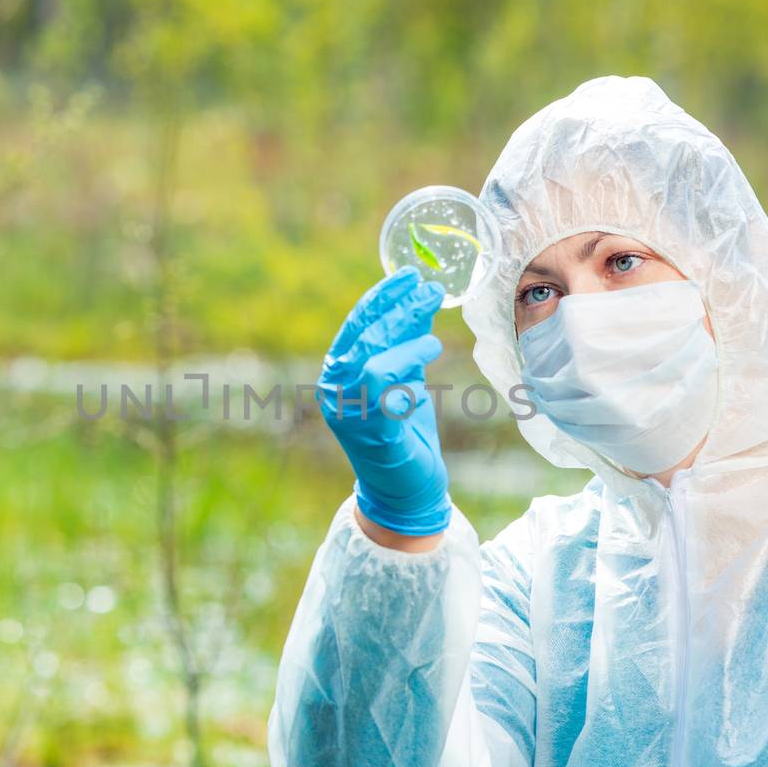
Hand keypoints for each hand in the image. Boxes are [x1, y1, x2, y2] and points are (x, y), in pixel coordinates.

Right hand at [317, 267, 449, 535]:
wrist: (404, 490)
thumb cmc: (403, 432)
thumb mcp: (404, 379)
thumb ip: (405, 345)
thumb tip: (421, 302)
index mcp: (337, 374)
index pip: (355, 325)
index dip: (381, 297)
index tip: (408, 276)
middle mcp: (335, 390)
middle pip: (364, 337)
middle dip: (398, 308)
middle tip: (430, 289)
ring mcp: (349, 412)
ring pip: (372, 359)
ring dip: (405, 335)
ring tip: (433, 325)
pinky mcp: (372, 431)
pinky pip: (387, 389)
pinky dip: (408, 365)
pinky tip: (430, 353)